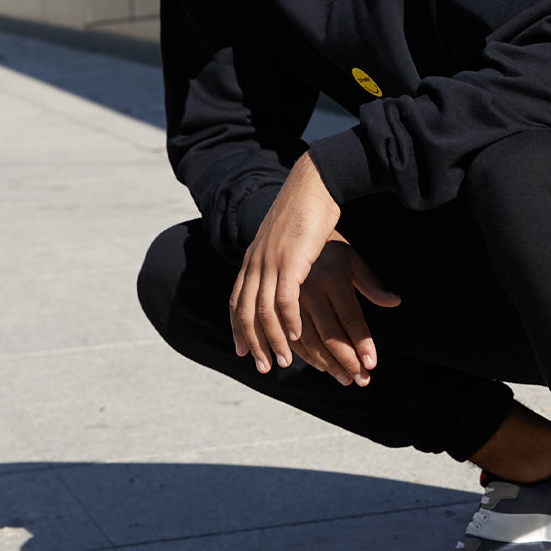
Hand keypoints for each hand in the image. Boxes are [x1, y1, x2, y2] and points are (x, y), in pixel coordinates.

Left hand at [230, 152, 342, 372]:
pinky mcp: (291, 261)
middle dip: (253, 343)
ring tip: (282, 361)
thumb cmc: (307, 211)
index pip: (237, 301)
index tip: (242, 352)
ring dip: (272, 340)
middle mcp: (256, 263)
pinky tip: (295, 337)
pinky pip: (284, 299)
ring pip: (264, 311)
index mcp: (253, 259)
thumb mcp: (289, 242)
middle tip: (263, 366)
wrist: (313, 184)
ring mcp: (271, 262)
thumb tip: (290, 278)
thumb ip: (285, 263)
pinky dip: (288, 321)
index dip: (237, 328)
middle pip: (247, 312)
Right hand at [291, 237, 401, 384]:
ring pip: (309, 340)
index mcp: (333, 277)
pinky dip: (306, 356)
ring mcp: (291, 300)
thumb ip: (371, 284)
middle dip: (347, 360)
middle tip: (362, 380)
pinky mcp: (277, 306)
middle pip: (330, 334)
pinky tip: (323, 367)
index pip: (351, 318)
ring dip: (328, 364)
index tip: (372, 364)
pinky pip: (291, 337)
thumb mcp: (351, 258)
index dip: (362, 343)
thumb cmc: (328, 247)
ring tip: (346, 379)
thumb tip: (395, 301)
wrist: (288, 230)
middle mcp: (310, 290)